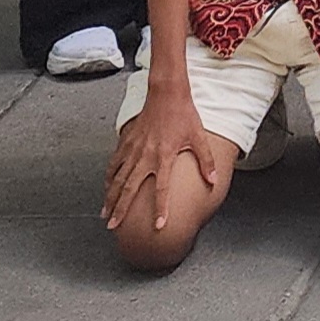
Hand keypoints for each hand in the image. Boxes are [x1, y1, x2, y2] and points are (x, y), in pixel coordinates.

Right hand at [104, 79, 221, 229]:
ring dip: (110, 198)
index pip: (162, 189)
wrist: (166, 94)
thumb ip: (206, 160)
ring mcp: (133, 150)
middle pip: (130, 188)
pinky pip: (113, 164)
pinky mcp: (126, 142)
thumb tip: (213, 181)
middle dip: (121, 209)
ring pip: (117, 179)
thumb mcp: (199, 137)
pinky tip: (106, 189)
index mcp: (164, 156)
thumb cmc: (184, 115)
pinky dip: (108, 178)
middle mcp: (145, 156)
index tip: (159, 225)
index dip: (161, 208)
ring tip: (106, 215)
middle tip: (113, 227)